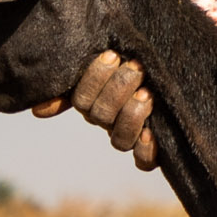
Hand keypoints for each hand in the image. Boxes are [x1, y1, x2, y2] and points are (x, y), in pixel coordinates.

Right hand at [33, 49, 158, 168]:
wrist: (176, 66)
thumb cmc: (140, 60)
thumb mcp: (113, 60)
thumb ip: (78, 78)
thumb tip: (40, 111)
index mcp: (95, 100)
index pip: (83, 99)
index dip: (94, 79)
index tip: (112, 55)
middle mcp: (110, 121)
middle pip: (101, 115)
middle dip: (118, 89)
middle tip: (137, 67)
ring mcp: (131, 135)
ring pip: (119, 140)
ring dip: (131, 115)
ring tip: (147, 93)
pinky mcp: (155, 149)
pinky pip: (143, 162)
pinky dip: (145, 150)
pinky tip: (150, 132)